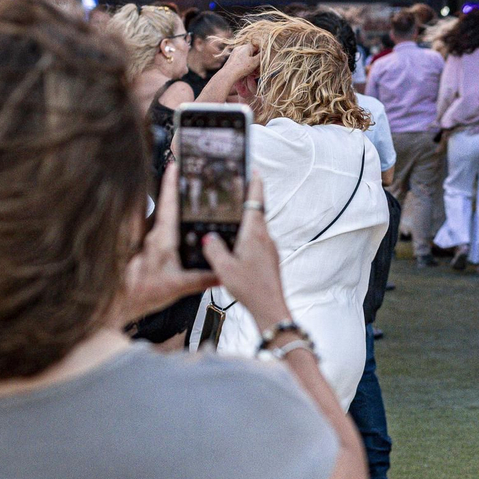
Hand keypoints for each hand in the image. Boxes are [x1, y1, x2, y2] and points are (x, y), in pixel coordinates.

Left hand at [121, 164, 217, 323]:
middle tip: (181, 165)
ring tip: (184, 186)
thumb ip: (203, 278)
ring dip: (171, 200)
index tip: (176, 163)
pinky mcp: (149, 250)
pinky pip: (161, 229)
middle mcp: (154, 237)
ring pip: (163, 215)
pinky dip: (170, 220)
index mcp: (162, 239)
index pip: (168, 204)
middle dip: (173, 183)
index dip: (172, 182)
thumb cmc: (142, 294)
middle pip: (165, 203)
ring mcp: (150, 242)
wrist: (120, 304)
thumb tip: (224, 271)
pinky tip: (181, 222)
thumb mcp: (179, 287)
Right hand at [200, 176, 290, 324]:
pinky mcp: (269, 259)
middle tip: (236, 190)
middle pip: (256, 212)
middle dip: (247, 200)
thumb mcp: (224, 268)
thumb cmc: (251, 289)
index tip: (254, 170)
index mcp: (255, 234)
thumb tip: (209, 237)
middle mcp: (265, 238)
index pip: (256, 201)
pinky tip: (235, 245)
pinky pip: (257, 241)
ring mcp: (269, 248)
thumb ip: (214, 249)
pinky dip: (246, 236)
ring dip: (246, 220)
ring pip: (256, 228)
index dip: (255, 184)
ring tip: (230, 218)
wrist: (270, 308)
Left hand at [210, 42, 258, 93]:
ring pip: (246, 55)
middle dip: (255, 57)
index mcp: (246, 47)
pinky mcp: (232, 58)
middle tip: (257, 66)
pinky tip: (244, 69)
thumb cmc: (242, 67)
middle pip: (251, 50)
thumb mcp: (255, 62)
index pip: (257, 46)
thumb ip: (261, 56)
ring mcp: (235, 52)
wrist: (228, 74)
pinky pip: (240, 58)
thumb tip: (266, 51)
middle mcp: (240, 47)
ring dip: (250, 61)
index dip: (261, 52)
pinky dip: (244, 62)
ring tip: (251, 69)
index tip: (262, 59)